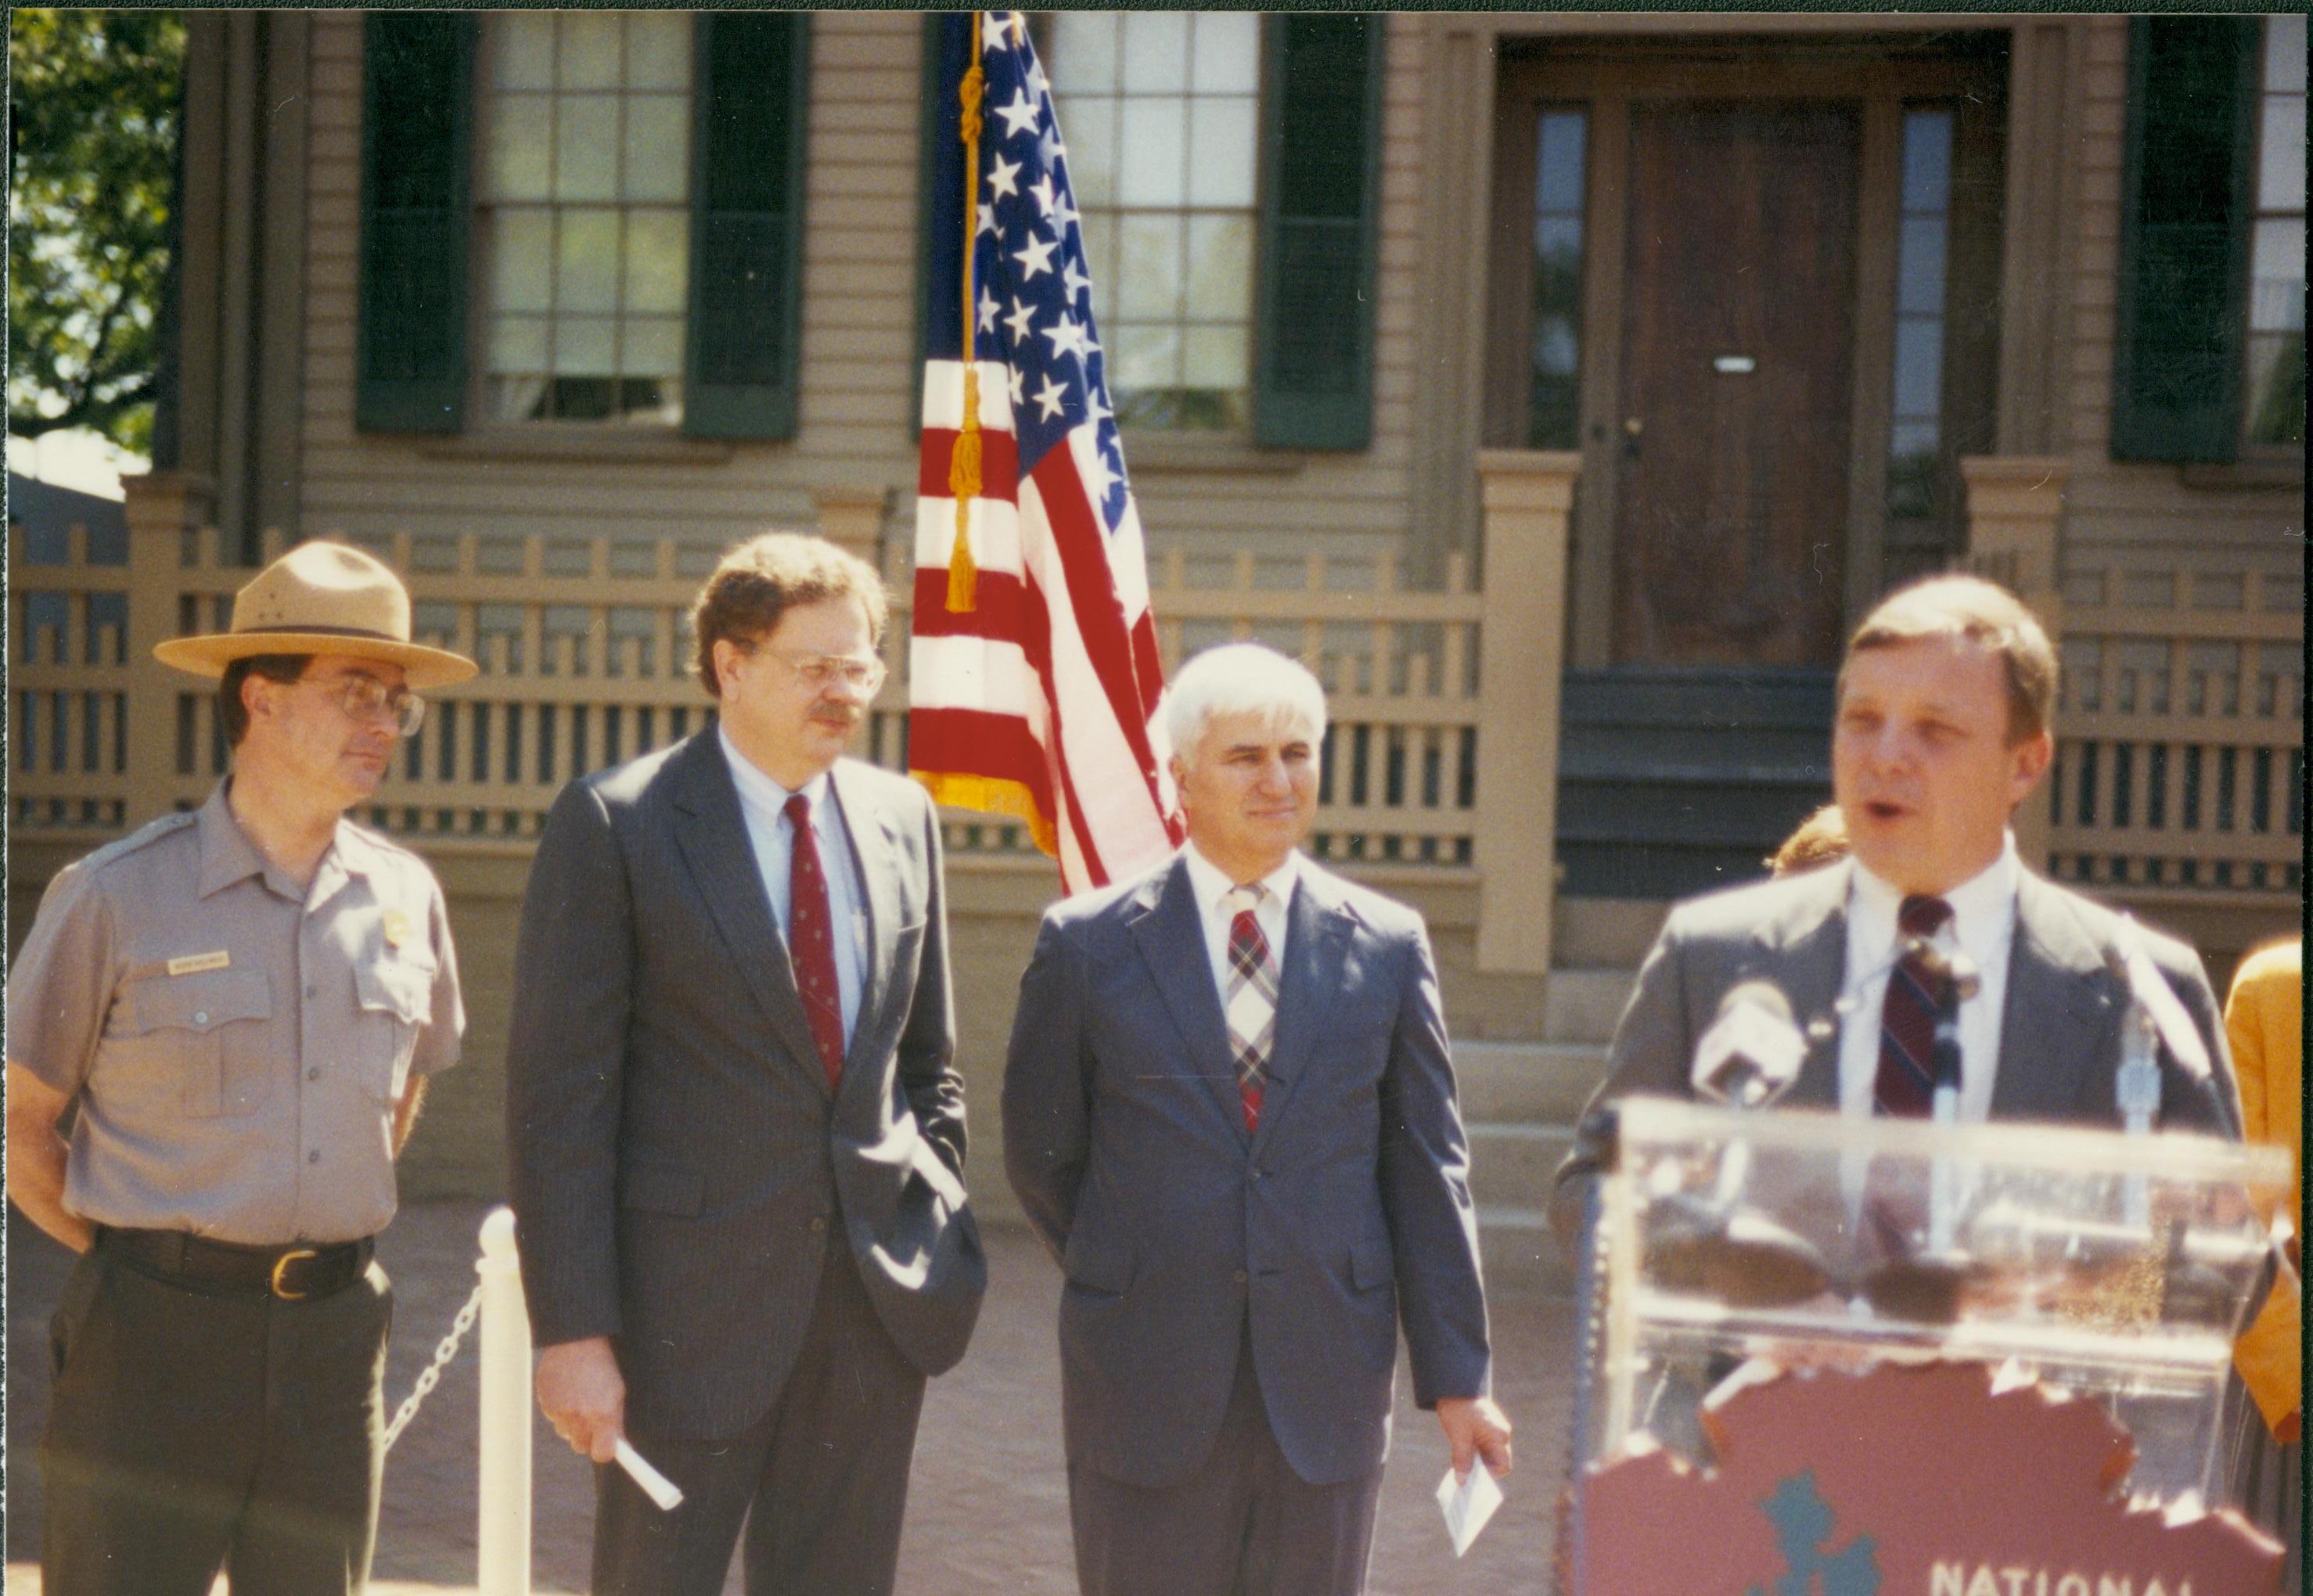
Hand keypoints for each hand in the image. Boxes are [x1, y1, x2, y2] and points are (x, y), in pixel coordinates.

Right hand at [537, 1336, 624, 1462]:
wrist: (576, 1342)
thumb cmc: (602, 1366)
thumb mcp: (618, 1392)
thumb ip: (617, 1422)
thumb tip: (621, 1447)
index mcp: (602, 1414)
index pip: (602, 1453)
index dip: (605, 1451)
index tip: (607, 1447)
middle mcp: (579, 1417)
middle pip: (581, 1447)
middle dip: (587, 1437)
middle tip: (593, 1419)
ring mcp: (559, 1412)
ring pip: (565, 1432)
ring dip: (572, 1423)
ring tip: (580, 1397)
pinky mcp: (545, 1404)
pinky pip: (554, 1418)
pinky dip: (560, 1410)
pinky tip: (567, 1391)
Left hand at [1436, 1395, 1512, 1479]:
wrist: (1453, 1385)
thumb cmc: (1459, 1409)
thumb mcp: (1458, 1437)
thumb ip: (1462, 1460)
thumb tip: (1462, 1481)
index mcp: (1499, 1436)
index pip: (1504, 1466)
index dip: (1490, 1475)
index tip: (1474, 1475)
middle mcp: (1501, 1433)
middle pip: (1496, 1461)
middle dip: (1482, 1469)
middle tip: (1465, 1473)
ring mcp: (1495, 1429)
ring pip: (1489, 1454)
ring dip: (1477, 1460)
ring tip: (1461, 1463)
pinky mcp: (1486, 1427)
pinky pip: (1484, 1445)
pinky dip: (1475, 1451)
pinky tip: (1462, 1452)